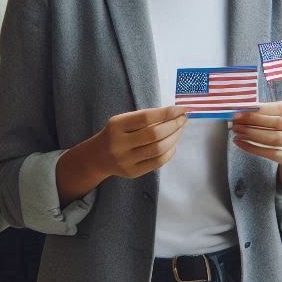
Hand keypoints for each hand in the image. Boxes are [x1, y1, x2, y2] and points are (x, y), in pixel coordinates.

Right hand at [55, 107, 187, 203]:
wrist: (98, 157)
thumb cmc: (116, 134)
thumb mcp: (123, 121)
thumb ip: (145, 118)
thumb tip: (175, 113)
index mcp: (116, 126)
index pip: (146, 118)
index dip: (166, 113)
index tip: (181, 109)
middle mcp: (119, 144)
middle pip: (154, 134)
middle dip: (174, 125)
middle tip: (184, 119)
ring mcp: (126, 160)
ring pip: (158, 149)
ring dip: (174, 138)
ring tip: (180, 130)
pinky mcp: (132, 172)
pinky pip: (157, 162)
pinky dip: (169, 152)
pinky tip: (173, 144)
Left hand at [231, 101, 281, 201]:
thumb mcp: (281, 114)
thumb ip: (265, 110)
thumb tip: (241, 108)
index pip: (280, 108)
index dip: (259, 110)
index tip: (240, 111)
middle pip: (277, 123)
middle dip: (253, 122)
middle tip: (235, 122)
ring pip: (274, 139)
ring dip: (251, 134)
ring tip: (236, 131)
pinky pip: (271, 154)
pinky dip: (252, 148)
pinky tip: (240, 143)